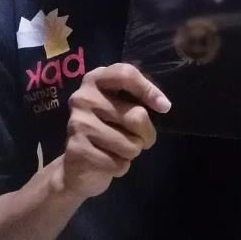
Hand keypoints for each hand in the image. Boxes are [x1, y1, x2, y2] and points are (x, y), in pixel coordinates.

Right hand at [58, 63, 170, 198]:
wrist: (76, 166)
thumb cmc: (108, 127)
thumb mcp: (122, 104)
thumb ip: (139, 96)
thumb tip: (163, 104)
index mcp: (96, 79)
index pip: (126, 74)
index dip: (148, 90)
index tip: (164, 106)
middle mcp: (83, 97)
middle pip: (136, 115)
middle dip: (147, 134)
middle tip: (141, 139)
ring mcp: (78, 123)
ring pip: (130, 143)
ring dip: (133, 151)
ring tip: (121, 150)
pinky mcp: (77, 150)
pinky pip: (118, 163)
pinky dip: (121, 166)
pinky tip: (109, 161)